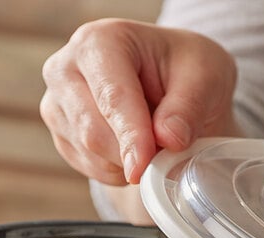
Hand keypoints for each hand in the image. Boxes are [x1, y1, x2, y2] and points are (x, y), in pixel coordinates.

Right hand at [40, 18, 240, 185]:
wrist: (166, 86)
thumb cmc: (183, 72)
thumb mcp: (206, 76)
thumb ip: (189, 107)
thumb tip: (170, 139)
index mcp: (99, 41)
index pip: (112, 97)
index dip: (130, 136)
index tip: (144, 167)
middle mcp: (66, 69)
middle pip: (92, 132)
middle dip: (131, 155)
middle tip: (165, 158)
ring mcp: (57, 104)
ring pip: (90, 155)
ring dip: (127, 164)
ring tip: (152, 143)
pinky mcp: (59, 134)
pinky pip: (89, 168)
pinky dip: (117, 171)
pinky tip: (131, 150)